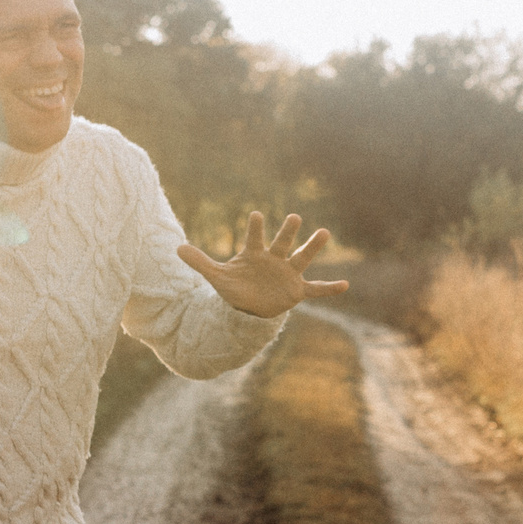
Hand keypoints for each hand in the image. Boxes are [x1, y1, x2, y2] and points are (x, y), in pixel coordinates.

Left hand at [177, 212, 350, 317]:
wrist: (250, 308)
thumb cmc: (236, 288)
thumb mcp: (217, 277)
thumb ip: (200, 262)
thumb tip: (176, 248)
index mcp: (255, 253)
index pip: (255, 237)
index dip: (254, 228)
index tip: (255, 216)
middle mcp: (274, 259)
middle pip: (283, 242)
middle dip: (288, 231)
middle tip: (294, 217)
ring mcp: (288, 273)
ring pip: (302, 258)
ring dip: (313, 247)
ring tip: (325, 233)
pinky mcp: (297, 290)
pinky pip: (316, 289)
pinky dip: (330, 288)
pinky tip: (345, 285)